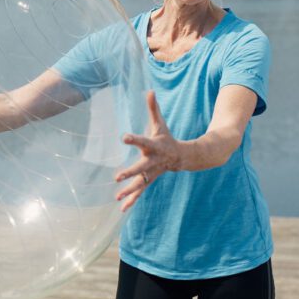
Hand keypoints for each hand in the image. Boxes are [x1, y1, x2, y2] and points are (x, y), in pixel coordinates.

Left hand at [115, 90, 180, 211]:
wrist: (181, 158)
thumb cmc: (166, 138)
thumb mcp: (160, 124)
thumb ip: (153, 109)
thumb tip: (149, 90)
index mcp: (153, 146)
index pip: (142, 141)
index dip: (133, 139)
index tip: (123, 137)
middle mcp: (152, 161)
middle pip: (140, 168)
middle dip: (130, 173)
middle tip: (117, 176)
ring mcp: (151, 173)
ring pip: (140, 183)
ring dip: (129, 191)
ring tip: (117, 197)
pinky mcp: (149, 180)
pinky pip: (140, 191)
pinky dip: (132, 200)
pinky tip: (122, 208)